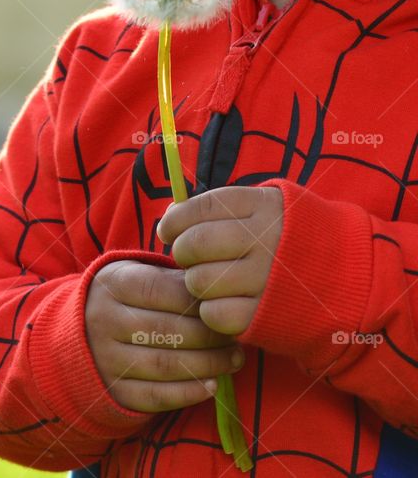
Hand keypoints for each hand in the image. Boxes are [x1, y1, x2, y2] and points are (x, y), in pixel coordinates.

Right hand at [85, 259, 244, 412]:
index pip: (163, 292)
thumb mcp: (136, 275)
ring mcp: (105, 357)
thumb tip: (216, 293)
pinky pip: (155, 396)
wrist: (77, 332)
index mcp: (113, 285)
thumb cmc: (123, 298)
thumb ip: (171, 278)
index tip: (225, 310)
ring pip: (165, 365)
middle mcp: (103, 320)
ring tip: (232, 361)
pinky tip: (210, 385)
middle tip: (237, 341)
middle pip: (167, 331)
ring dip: (207, 365)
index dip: (200, 303)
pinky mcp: (111, 389)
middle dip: (211, 338)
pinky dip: (188, 393)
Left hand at [157, 186, 283, 335]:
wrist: (352, 278)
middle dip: (182, 252)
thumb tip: (169, 218)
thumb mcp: (266, 210)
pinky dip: (211, 311)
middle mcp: (266, 239)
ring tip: (213, 281)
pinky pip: (214, 313)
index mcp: (264, 206)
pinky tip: (225, 303)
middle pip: (195, 244)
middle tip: (190, 259)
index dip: (175, 220)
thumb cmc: (291, 240)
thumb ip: (221, 210)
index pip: (202, 207)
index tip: (167, 230)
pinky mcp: (267, 314)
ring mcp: (268, 278)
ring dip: (196, 283)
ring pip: (199, 280)